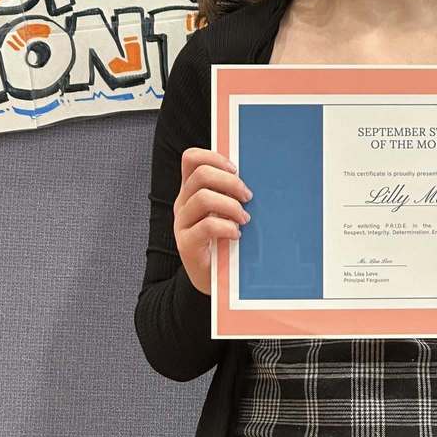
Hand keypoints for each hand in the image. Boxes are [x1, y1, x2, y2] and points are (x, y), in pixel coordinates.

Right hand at [173, 147, 252, 295]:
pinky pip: (206, 226)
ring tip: (244, 219)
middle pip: (201, 174)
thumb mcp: (226, 213)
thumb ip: (231, 194)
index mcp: (191, 191)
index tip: (235, 170)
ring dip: (231, 206)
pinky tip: (236, 235)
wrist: (215, 279)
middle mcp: (183, 203)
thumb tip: (254, 178)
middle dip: (230, 182)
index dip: (214, 157)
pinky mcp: (186, 244)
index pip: (191, 159)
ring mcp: (182, 223)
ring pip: (203, 197)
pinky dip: (226, 227)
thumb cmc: (226, 241)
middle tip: (247, 197)